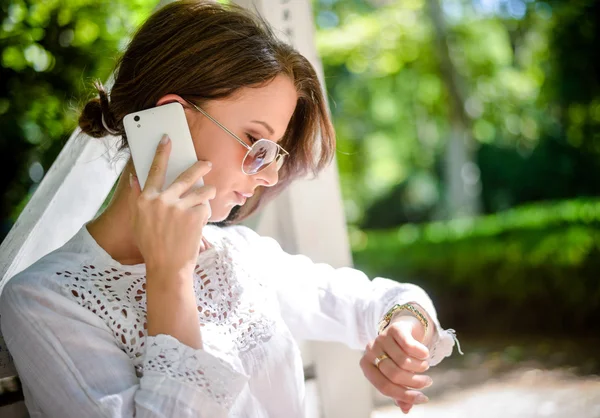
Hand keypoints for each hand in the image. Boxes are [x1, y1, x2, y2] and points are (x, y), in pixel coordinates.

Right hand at [128, 134, 214, 277]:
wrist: (167, 267)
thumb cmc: (152, 245)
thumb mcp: (138, 221)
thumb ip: (138, 198)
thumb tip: (134, 178)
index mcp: (145, 199)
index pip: (154, 170)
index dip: (162, 153)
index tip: (168, 139)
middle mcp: (161, 200)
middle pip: (186, 175)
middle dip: (200, 167)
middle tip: (207, 164)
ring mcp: (179, 208)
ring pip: (203, 191)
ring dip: (209, 192)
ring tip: (209, 195)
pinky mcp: (195, 216)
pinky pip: (206, 208)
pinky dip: (205, 214)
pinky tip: (200, 224)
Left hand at [360, 315, 431, 413]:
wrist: (403, 330)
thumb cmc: (397, 357)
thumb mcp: (396, 375)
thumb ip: (399, 392)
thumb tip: (406, 409)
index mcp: (367, 366)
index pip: (384, 387)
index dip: (404, 395)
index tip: (423, 398)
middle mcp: (370, 351)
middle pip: (394, 375)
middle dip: (415, 382)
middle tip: (427, 382)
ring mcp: (381, 338)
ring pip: (403, 361)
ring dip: (420, 366)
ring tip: (425, 366)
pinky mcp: (394, 328)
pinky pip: (409, 346)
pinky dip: (421, 353)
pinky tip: (424, 354)